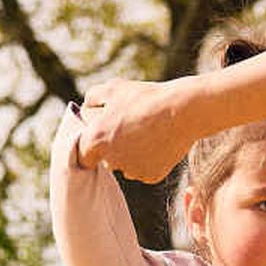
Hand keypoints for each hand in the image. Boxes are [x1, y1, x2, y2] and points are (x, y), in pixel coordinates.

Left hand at [71, 81, 196, 183]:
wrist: (182, 111)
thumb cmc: (146, 98)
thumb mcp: (113, 89)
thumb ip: (91, 99)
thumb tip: (85, 110)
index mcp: (96, 140)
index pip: (84, 155)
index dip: (91, 146)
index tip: (101, 136)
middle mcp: (112, 161)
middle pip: (107, 160)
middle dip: (114, 147)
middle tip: (130, 127)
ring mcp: (132, 171)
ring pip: (126, 166)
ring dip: (131, 154)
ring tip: (147, 131)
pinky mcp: (151, 177)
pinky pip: (144, 170)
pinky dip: (149, 160)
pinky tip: (158, 142)